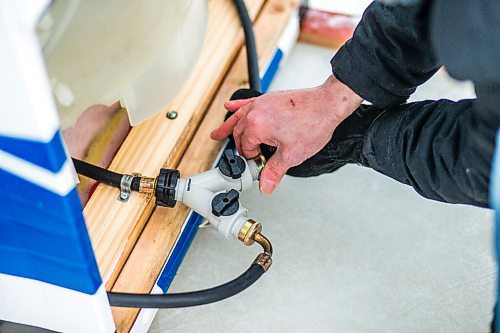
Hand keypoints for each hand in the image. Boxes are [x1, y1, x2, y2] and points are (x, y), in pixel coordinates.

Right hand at [211, 75, 362, 192]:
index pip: (245, 148)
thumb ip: (274, 172)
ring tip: (217, 135)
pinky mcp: (270, 98)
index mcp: (257, 126)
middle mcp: (255, 112)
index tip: (261, 165)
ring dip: (228, 127)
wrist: (328, 104)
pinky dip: (237, 106)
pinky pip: (248, 103)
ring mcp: (262, 103)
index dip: (253, 159)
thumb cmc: (313, 124)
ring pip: (239, 117)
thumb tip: (265, 185)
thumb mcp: (292, 155)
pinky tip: (229, 106)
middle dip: (243, 147)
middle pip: (239, 133)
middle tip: (250, 158)